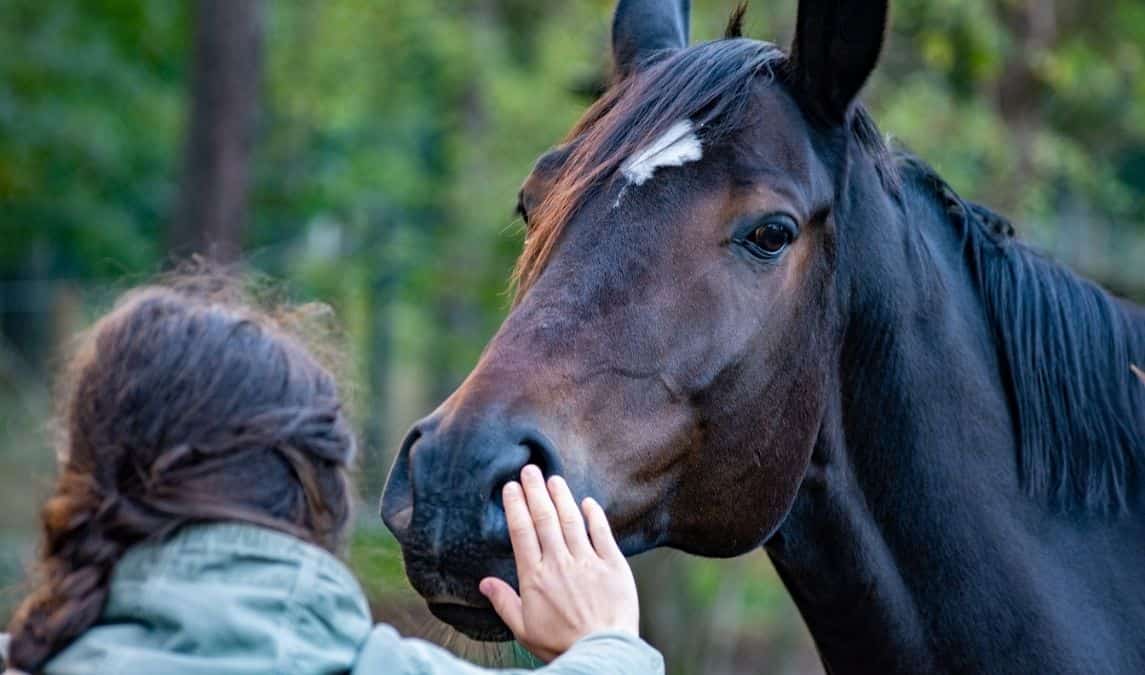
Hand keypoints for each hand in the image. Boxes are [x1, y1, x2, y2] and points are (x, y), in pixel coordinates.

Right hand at [478, 465, 639, 661]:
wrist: (602, 653)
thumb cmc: (561, 645)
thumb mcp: (524, 629)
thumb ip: (504, 602)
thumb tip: (484, 583)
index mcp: (535, 578)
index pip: (522, 533)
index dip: (515, 507)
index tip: (510, 488)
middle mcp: (559, 564)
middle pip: (544, 519)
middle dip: (535, 491)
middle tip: (529, 470)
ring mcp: (587, 562)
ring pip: (571, 520)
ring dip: (561, 496)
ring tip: (553, 478)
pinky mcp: (613, 566)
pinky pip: (602, 534)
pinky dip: (594, 516)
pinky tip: (587, 502)